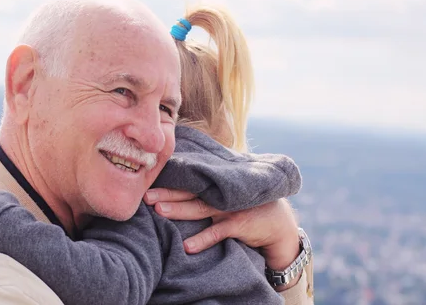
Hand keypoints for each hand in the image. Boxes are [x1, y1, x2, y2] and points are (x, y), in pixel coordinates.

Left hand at [144, 188, 301, 287]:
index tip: (148, 180)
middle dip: (167, 193)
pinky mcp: (240, 223)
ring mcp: (230, 206)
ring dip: (179, 210)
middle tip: (146, 196)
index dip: (170, 179)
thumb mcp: (230, 191)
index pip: (189, 179)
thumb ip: (209, 185)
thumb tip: (183, 179)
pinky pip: (218, 232)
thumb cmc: (248, 204)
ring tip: (159, 211)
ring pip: (200, 208)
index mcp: (216, 183)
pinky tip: (187, 247)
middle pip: (189, 191)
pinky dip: (203, 240)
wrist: (279, 221)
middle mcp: (221, 192)